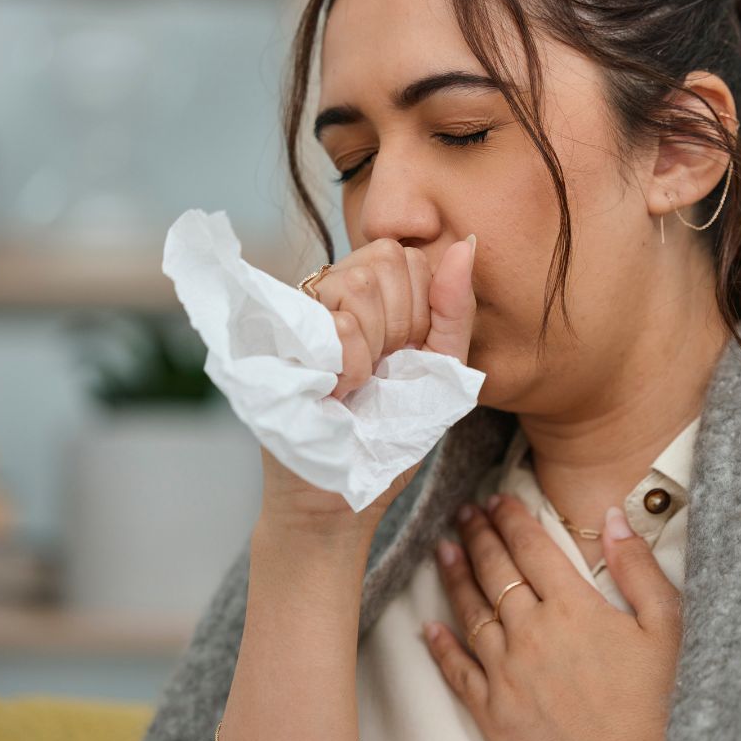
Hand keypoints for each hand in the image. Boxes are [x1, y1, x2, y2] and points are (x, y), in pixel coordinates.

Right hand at [259, 235, 477, 532]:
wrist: (337, 496)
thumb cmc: (388, 437)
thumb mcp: (440, 370)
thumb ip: (454, 309)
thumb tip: (465, 244)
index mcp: (369, 296)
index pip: (407, 254)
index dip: (420, 308)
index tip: (406, 355)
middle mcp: (327, 291)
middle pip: (385, 258)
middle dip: (401, 322)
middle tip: (381, 369)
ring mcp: (297, 310)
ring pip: (358, 284)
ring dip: (374, 345)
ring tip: (357, 382)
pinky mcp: (275, 336)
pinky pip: (334, 321)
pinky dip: (351, 364)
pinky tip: (338, 391)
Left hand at [423, 494, 681, 740]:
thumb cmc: (654, 703)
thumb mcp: (666, 629)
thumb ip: (639, 569)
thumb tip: (612, 517)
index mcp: (572, 607)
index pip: (532, 547)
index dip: (512, 518)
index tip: (498, 499)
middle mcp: (531, 632)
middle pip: (495, 570)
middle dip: (478, 535)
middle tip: (465, 512)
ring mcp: (506, 672)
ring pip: (470, 611)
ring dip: (454, 575)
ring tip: (444, 549)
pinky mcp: (492, 710)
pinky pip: (457, 670)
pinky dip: (440, 646)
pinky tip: (429, 627)